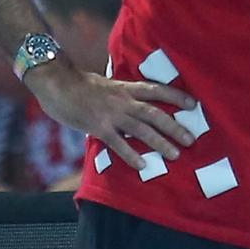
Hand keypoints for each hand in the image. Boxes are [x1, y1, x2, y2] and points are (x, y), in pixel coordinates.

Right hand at [25, 59, 197, 169]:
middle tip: (192, 139)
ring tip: (175, 155)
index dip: (175, 96)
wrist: (56, 82)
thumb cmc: (77, 84)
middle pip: (155, 113)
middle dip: (175, 126)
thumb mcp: (105, 85)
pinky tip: (143, 166)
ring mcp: (111, 114)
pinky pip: (118, 144)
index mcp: (125, 88)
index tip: (193, 104)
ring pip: (142, 129)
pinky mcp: (98, 127)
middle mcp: (123, 100)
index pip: (156, 90)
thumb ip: (119, 95)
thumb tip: (129, 104)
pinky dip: (131, 155)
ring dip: (160, 142)